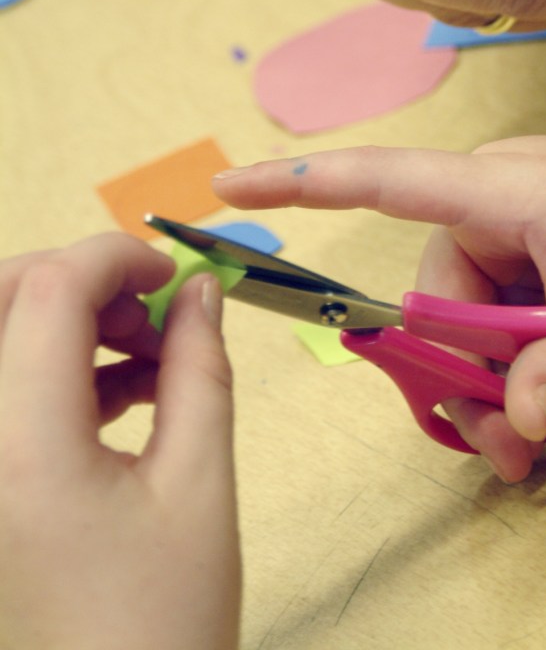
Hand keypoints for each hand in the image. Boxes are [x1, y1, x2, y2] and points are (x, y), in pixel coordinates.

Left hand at [0, 233, 239, 649]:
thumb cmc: (161, 622)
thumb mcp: (199, 486)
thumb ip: (201, 368)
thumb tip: (200, 289)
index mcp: (20, 446)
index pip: (49, 289)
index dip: (116, 257)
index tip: (175, 275)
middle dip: (78, 282)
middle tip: (150, 313)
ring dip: (66, 323)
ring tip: (149, 360)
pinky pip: (1, 389)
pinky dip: (52, 368)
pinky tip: (122, 395)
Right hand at [213, 137, 545, 481]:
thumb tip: (515, 422)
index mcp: (496, 188)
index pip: (378, 178)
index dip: (296, 184)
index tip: (226, 189)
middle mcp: (491, 201)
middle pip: (433, 299)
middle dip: (461, 376)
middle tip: (506, 443)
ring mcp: (514, 226)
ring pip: (467, 318)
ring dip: (495, 379)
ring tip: (542, 429)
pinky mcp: (535, 248)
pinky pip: (499, 312)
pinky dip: (516, 358)